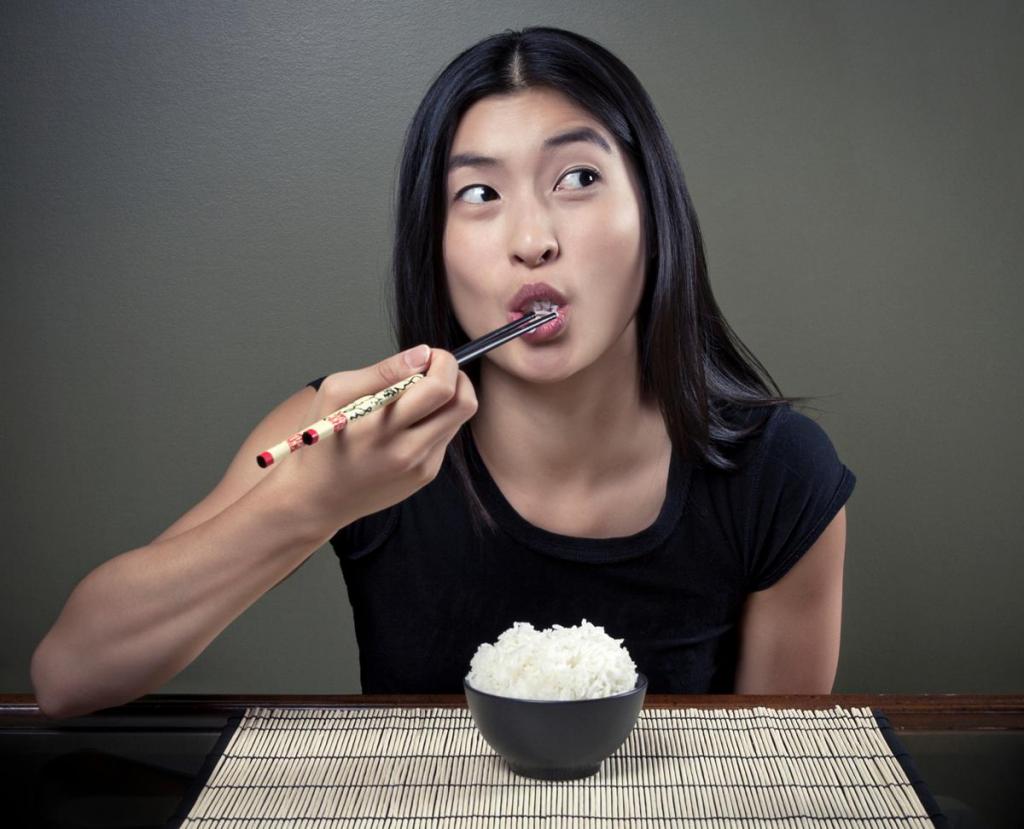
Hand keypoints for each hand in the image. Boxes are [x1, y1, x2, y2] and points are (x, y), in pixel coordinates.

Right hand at [280, 345, 477, 529]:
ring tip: (414, 398)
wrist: (317, 497)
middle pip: (464, 403)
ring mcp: (421, 466)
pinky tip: (407, 424)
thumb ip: (383, 371)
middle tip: (432, 370)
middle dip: (456, 377)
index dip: (443, 362)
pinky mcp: (425, 475)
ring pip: (458, 420)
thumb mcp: (337, 392)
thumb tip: (423, 354)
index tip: (427, 357)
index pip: (441, 388)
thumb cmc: (321, 438)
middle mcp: (408, 450)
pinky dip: (434, 421)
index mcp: (383, 426)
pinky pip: (445, 438)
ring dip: (445, 400)